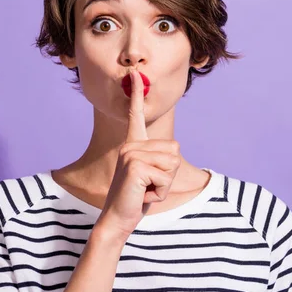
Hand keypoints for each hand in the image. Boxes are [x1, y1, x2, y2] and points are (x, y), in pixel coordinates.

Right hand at [96, 69, 180, 240]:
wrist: (118, 218)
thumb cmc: (137, 197)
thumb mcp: (150, 175)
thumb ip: (158, 159)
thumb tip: (172, 149)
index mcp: (133, 144)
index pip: (135, 114)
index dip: (136, 94)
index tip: (134, 74)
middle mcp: (130, 145)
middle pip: (174, 149)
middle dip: (168, 173)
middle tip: (148, 184)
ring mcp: (131, 154)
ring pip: (172, 163)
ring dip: (164, 183)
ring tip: (145, 189)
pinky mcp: (135, 166)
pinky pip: (165, 177)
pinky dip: (160, 191)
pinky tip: (143, 194)